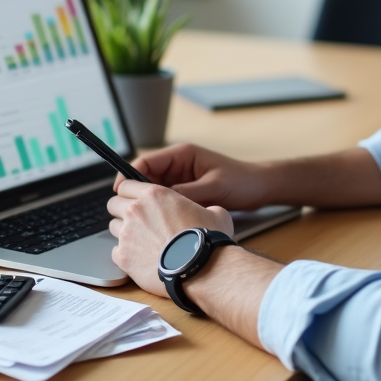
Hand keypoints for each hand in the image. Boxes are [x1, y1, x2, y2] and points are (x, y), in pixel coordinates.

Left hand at [107, 181, 233, 296]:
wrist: (201, 269)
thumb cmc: (208, 240)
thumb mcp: (215, 213)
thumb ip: (203, 208)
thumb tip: (211, 212)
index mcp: (155, 194)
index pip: (127, 184)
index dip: (131, 192)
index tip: (135, 200)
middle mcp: (136, 211)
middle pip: (113, 203)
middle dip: (122, 209)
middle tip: (137, 220)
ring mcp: (127, 234)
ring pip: (113, 227)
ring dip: (123, 231)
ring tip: (140, 241)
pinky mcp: (123, 257)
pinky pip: (115, 251)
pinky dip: (124, 253)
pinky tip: (139, 258)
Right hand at [124, 144, 271, 210]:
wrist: (260, 188)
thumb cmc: (241, 181)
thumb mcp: (212, 187)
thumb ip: (186, 193)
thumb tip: (160, 201)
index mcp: (182, 155)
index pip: (145, 162)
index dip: (129, 176)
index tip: (120, 192)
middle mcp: (177, 165)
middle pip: (144, 178)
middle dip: (136, 194)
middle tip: (130, 213)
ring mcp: (180, 180)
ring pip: (152, 193)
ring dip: (148, 205)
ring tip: (144, 222)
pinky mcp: (184, 193)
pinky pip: (164, 202)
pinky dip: (160, 211)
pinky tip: (159, 225)